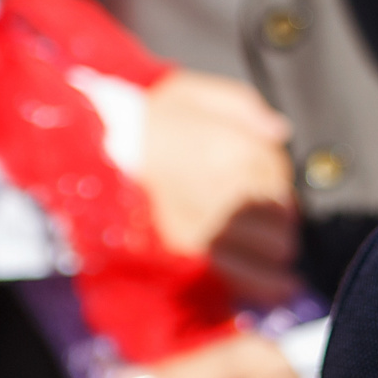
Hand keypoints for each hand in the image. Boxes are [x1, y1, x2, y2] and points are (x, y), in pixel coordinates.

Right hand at [140, 70, 299, 304]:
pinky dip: (267, 283)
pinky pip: (238, 273)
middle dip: (280, 216)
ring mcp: (207, 224)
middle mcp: (226, 188)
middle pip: (278, 211)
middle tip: (274, 219)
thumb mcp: (192, 91)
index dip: (277, 178)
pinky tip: (284, 286)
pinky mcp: (189, 253)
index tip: (269, 183)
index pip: (276, 171)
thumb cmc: (144, 120)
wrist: (93, 151)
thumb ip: (243, 107)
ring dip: (277, 246)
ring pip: (267, 244)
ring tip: (278, 248)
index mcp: (232, 147)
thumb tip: (279, 131)